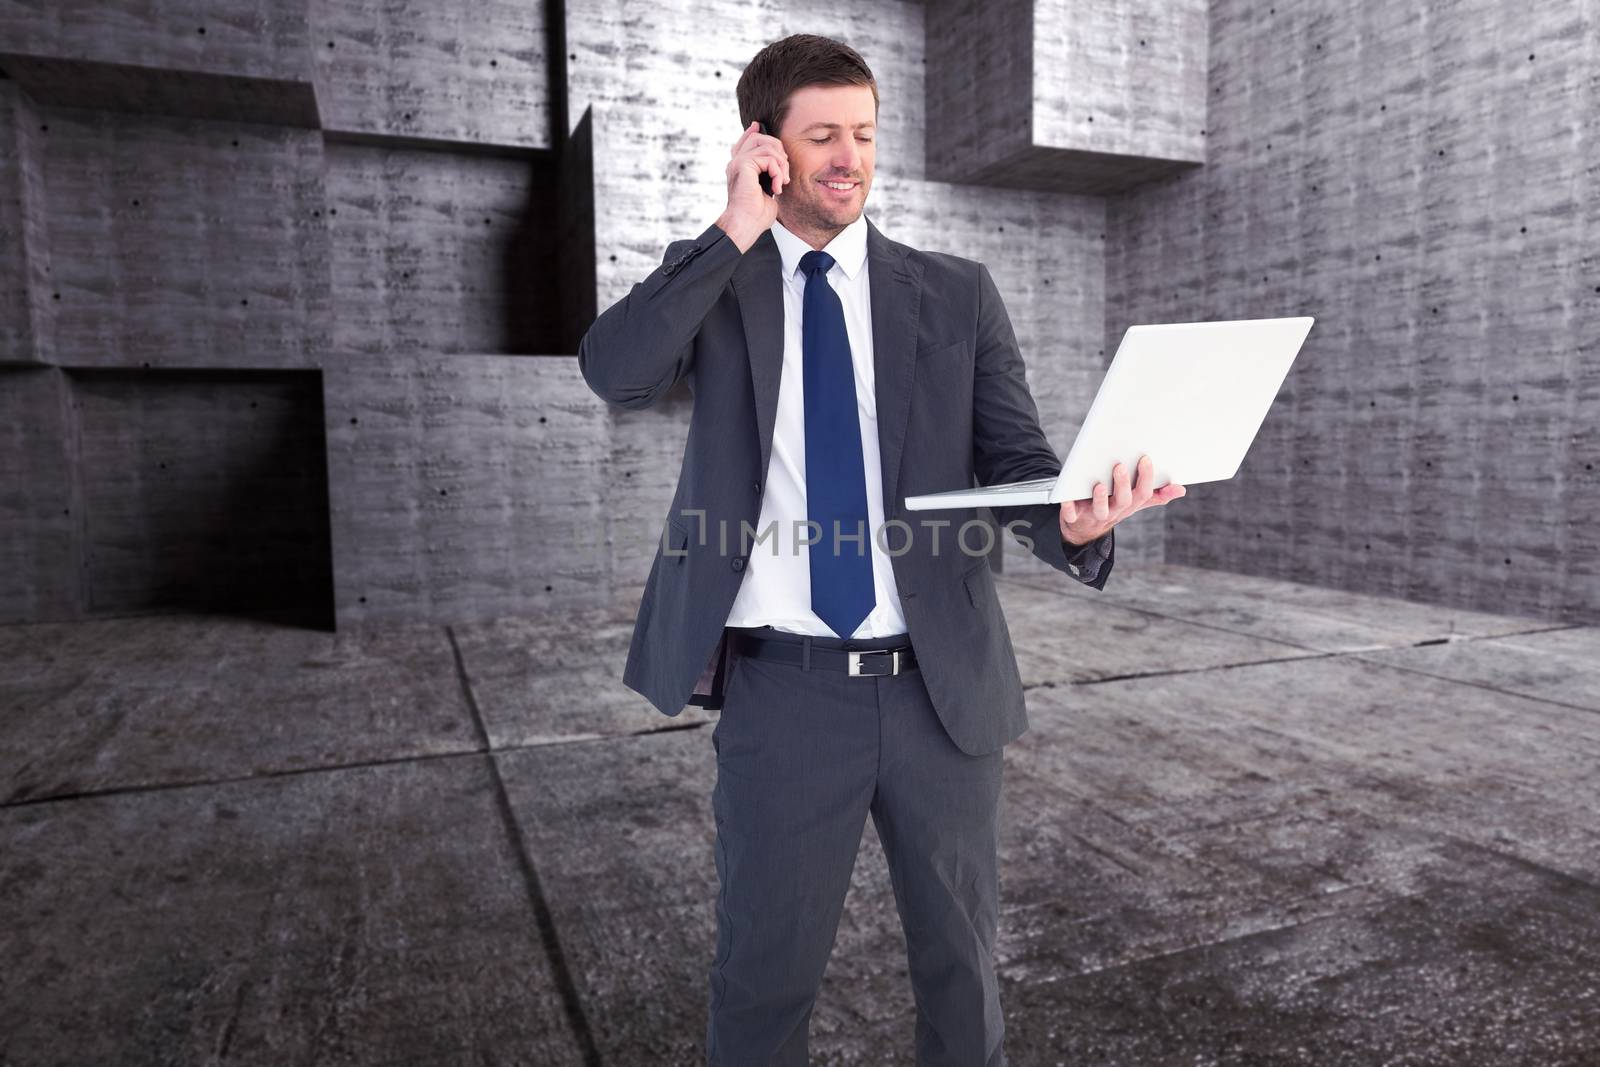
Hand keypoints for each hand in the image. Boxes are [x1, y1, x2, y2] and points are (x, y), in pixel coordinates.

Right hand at [716, 121, 788, 251]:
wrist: (746, 225)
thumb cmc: (755, 215)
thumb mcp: (766, 190)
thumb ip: (768, 174)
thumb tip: (778, 164)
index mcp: (739, 168)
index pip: (744, 141)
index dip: (752, 131)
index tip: (758, 126)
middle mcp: (735, 163)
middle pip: (758, 138)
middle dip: (778, 149)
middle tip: (784, 172)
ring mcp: (738, 163)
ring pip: (764, 144)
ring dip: (780, 163)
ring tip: (782, 181)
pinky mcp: (742, 165)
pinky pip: (767, 157)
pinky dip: (777, 171)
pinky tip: (776, 186)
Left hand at [1060, 454, 1185, 545]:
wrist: (1083, 530)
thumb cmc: (1112, 507)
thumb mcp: (1134, 502)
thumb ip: (1155, 495)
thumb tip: (1181, 489)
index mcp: (1129, 505)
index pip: (1142, 494)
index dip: (1145, 478)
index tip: (1145, 459)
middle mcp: (1114, 511)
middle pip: (1122, 501)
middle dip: (1122, 485)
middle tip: (1120, 466)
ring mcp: (1094, 515)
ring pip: (1100, 510)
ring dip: (1100, 499)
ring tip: (1099, 484)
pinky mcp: (1073, 517)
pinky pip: (1071, 515)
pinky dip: (1068, 507)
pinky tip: (1067, 497)